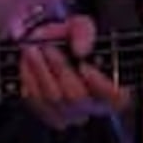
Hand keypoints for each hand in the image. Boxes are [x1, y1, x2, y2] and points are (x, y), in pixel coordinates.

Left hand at [16, 14, 122, 128]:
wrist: (48, 48)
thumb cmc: (69, 40)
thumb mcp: (79, 27)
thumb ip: (84, 32)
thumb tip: (81, 50)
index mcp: (112, 88)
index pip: (116, 98)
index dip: (101, 85)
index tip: (84, 65)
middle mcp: (93, 107)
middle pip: (77, 97)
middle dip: (60, 69)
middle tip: (47, 47)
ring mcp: (70, 115)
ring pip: (54, 99)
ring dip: (40, 72)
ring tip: (31, 50)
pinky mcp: (48, 115)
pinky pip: (36, 101)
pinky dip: (29, 80)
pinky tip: (26, 63)